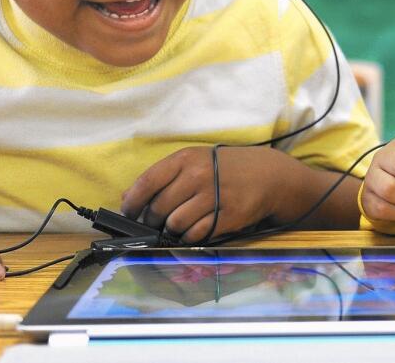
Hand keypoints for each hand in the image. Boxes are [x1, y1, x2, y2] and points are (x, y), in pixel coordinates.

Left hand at [120, 146, 292, 242]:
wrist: (266, 174)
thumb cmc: (223, 168)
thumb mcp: (194, 162)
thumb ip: (161, 177)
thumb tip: (128, 197)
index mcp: (186, 158)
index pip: (147, 182)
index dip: (133, 202)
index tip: (128, 212)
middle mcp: (199, 175)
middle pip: (159, 208)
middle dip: (151, 220)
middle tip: (155, 222)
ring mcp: (214, 196)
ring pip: (175, 224)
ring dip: (171, 229)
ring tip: (177, 225)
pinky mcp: (228, 216)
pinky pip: (196, 233)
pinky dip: (190, 236)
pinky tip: (194, 228)